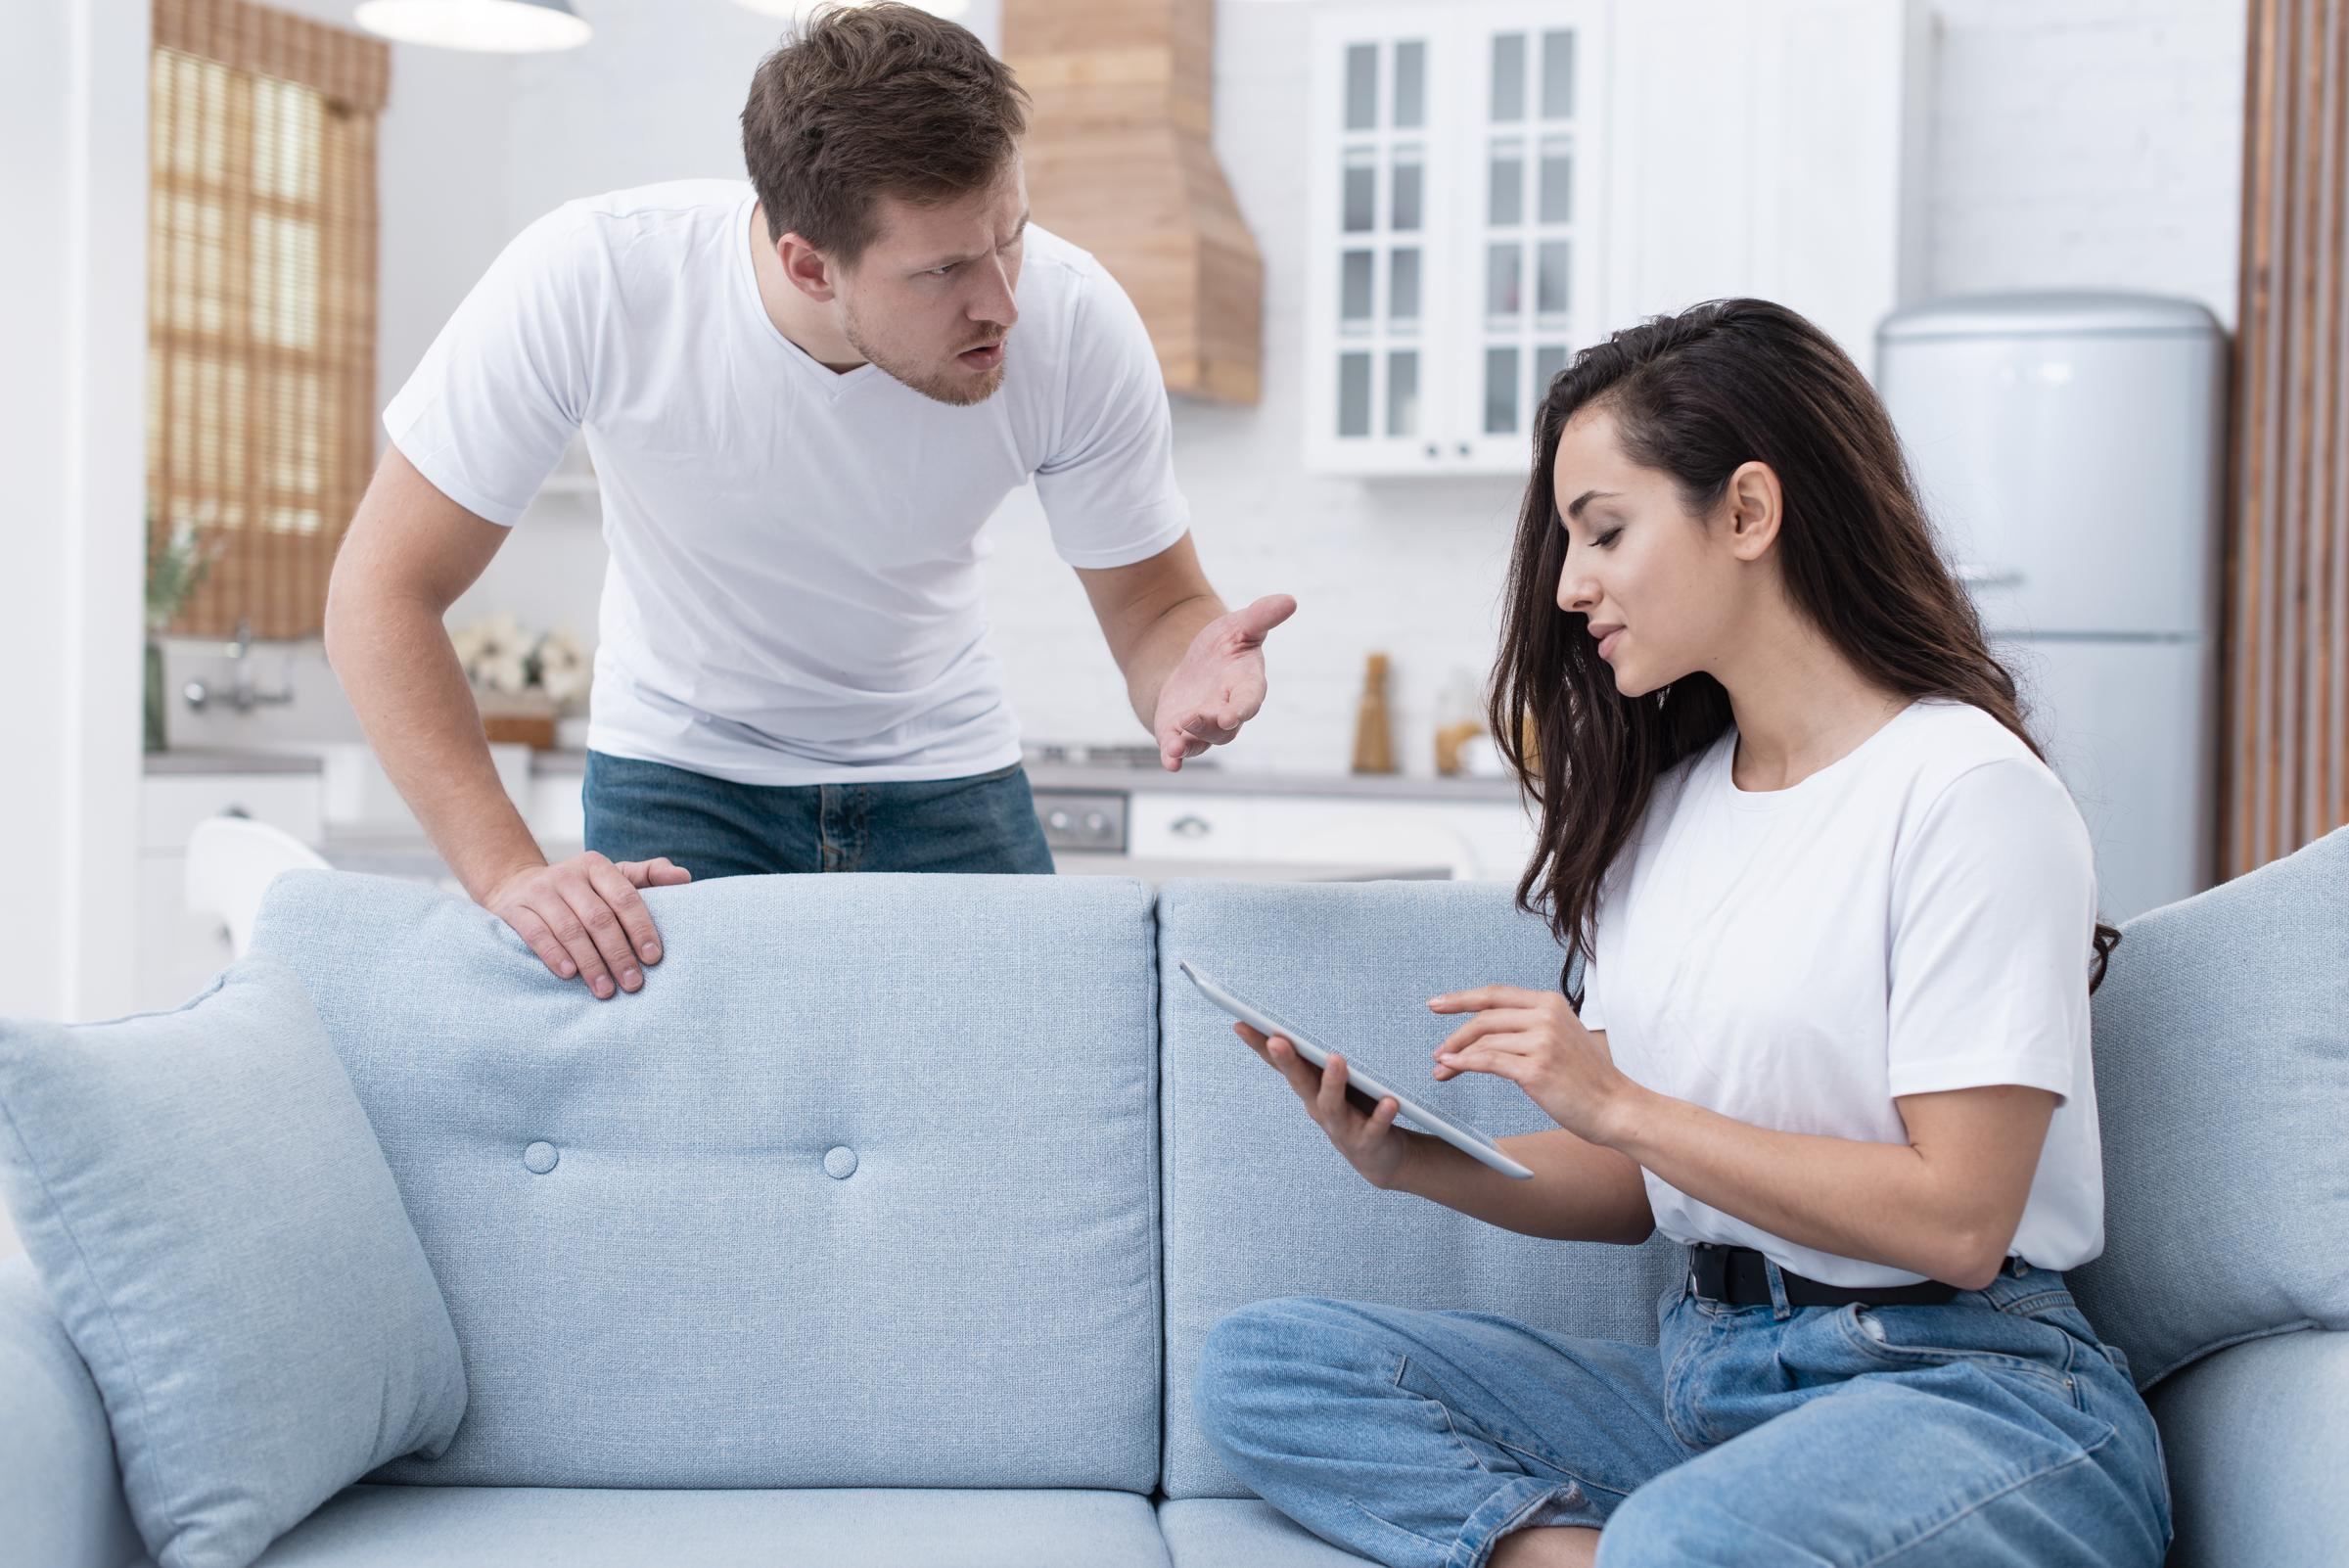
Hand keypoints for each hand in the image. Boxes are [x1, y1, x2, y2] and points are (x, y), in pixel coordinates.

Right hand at [486, 851, 691, 997]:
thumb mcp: (612, 877)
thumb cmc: (579, 890)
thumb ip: (648, 876)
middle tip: (633, 984)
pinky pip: (536, 933)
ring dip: (590, 962)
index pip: (625, 897)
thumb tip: (684, 878)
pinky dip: (554, 954)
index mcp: (596, 866)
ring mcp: (539, 891)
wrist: (516, 885)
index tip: (654, 958)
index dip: (641, 928)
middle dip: (618, 953)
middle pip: (598, 918)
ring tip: (605, 990)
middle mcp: (567, 875)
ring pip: (569, 929)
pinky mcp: (514, 909)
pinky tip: (569, 974)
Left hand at [1152, 594, 1296, 769]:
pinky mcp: (1180, 734)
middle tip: (1196, 718)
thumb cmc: (1224, 647)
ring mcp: (1204, 726)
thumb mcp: (1239, 626)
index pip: (1249, 700)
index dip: (1242, 708)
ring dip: (1190, 742)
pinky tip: (1170, 762)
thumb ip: (1261, 616)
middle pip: (1224, 727)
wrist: (1193, 668)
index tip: (1232, 714)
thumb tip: (1290, 599)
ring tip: (1177, 742)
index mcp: (1246, 686)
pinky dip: (1174, 757)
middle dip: (1211, 725)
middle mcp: (1228, 711)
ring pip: (1201, 741)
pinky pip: (1179, 751)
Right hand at [1230, 1020, 1415, 1189]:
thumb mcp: (1329, 1083)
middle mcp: (1319, 1108)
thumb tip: (1290, 1027)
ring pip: (1332, 1105)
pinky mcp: (1368, 1142)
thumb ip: (1313, 1060)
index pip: (1280, 1064)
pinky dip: (1381, 1115)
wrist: (1380, 1159)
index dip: (1259, 1045)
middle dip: (1288, 1061)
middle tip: (1276, 1039)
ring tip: (1336, 1059)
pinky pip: (1374, 1128)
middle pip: (1300, 1082)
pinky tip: (1389, 1101)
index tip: (1240, 1023)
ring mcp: (1342, 1127)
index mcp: (1309, 1089)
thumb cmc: (1353, 1110)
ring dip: (1332, 1083)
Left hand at [1428, 985, 1635, 1145]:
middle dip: (1454, 1034)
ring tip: (1441, 1068)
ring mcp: (1542, 1042)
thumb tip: (1486, 1029)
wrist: (1616, 1107)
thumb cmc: (1587, 1079)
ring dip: (1455, 1054)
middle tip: (1437, 1050)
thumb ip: (1530, 1025)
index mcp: (1550, 1003)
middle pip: (1484, 1017)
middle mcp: (1546, 1016)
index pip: (1495, 994)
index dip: (1461, 998)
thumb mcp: (1561, 1036)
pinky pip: (1488, 1061)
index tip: (1437, 1004)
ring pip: (1483, 1041)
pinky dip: (1464, 1064)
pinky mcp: (1536, 1069)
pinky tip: (1452, 1067)